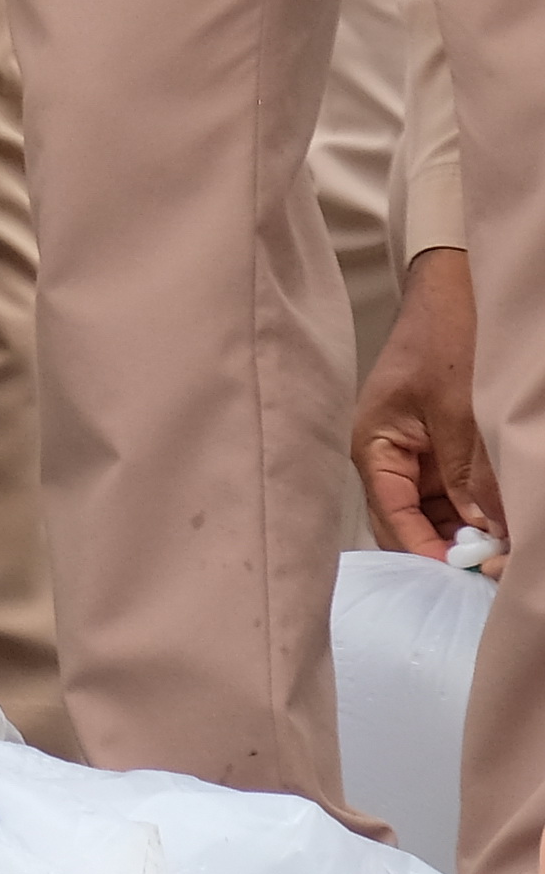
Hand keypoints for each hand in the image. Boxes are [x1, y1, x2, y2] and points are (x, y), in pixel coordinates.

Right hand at [355, 247, 502, 561]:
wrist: (451, 296)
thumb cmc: (442, 344)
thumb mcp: (459, 412)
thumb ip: (469, 475)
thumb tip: (489, 534)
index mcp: (373, 447)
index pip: (391, 516)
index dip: (423, 550)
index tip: (461, 577)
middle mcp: (388, 458)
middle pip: (410, 522)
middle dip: (445, 548)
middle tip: (487, 571)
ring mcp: (416, 456)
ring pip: (435, 513)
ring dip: (463, 533)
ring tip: (498, 552)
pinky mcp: (440, 451)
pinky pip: (454, 495)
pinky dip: (475, 512)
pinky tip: (499, 525)